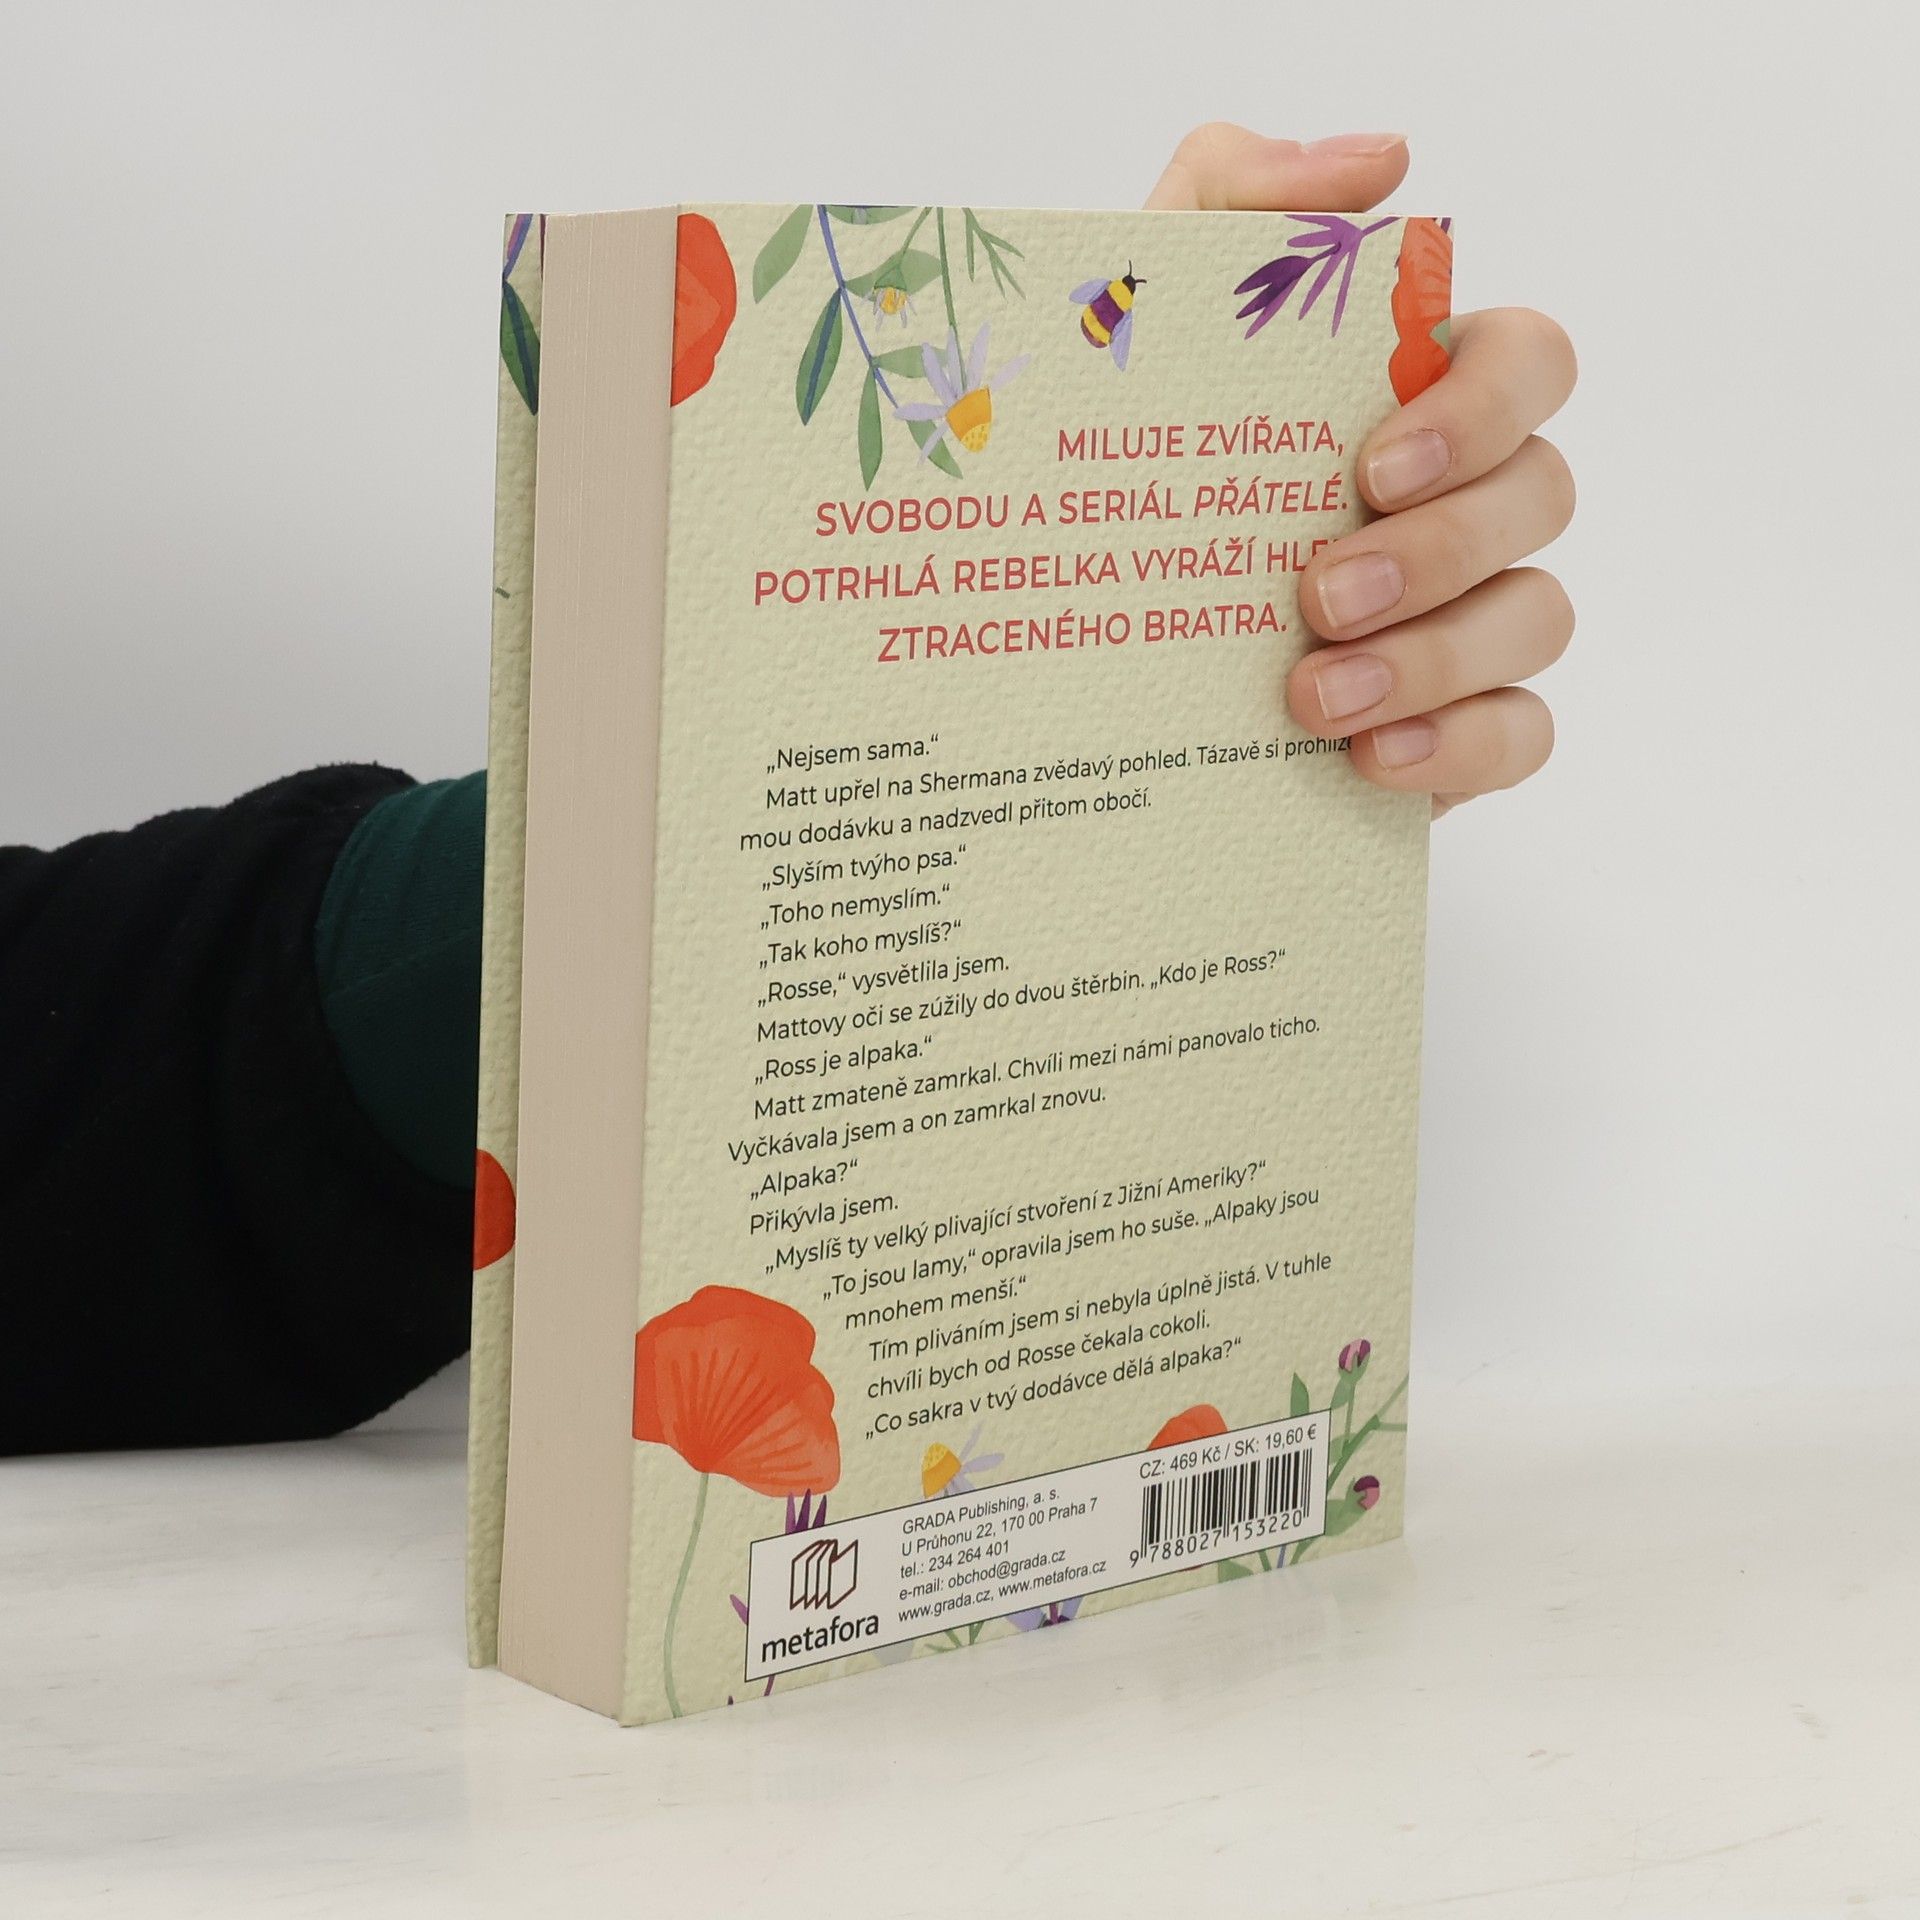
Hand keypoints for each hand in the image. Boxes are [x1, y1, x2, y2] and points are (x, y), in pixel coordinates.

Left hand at [1149, 125, 1575, 815]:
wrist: (1053, 644)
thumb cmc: (1117, 465)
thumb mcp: (1134, 313)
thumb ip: (1232, 197)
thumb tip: (1386, 164)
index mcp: (1412, 396)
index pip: (1529, 360)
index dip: (1484, 406)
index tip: (1374, 463)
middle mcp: (1460, 500)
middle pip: (1543, 495)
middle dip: (1441, 548)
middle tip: (1319, 594)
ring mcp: (1465, 617)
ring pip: (1538, 619)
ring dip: (1434, 658)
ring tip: (1314, 697)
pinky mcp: (1450, 726)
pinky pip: (1522, 735)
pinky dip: (1460, 746)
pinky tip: (1368, 761)